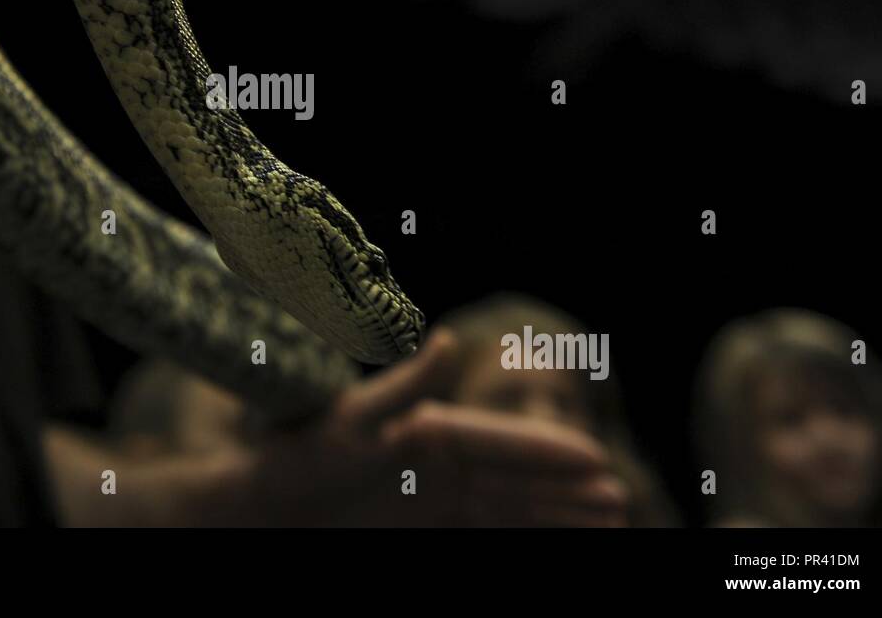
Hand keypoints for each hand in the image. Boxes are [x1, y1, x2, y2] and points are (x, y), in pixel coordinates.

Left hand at [247, 328, 629, 525]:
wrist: (262, 505)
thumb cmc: (299, 456)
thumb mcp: (352, 418)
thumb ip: (407, 384)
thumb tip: (449, 339)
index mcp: (430, 431)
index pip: (503, 443)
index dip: (550, 451)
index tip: (596, 460)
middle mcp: (440, 463)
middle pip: (519, 480)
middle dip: (567, 491)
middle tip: (619, 501)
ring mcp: (435, 498)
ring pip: (512, 510)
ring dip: (557, 516)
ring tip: (608, 524)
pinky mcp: (425, 526)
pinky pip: (488, 534)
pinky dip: (524, 537)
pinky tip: (552, 541)